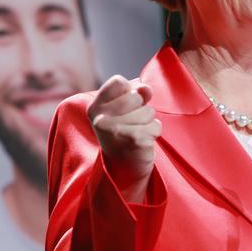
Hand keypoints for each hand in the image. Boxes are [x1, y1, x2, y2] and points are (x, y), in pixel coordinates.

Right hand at [87, 75, 160, 200]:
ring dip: (148, 122)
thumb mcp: (125, 109)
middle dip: (142, 109)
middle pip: (136, 96)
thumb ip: (136, 93)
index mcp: (96, 107)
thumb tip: (146, 88)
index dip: (129, 91)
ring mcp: (115, 130)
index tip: (126, 106)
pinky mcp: (133, 140)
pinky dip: (154, 132)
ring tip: (136, 132)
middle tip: (132, 124)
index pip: (118, 81)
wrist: (122, 169)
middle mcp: (101, 118)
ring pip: (148, 111)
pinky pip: (155, 126)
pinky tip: (143, 141)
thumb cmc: (124, 132)